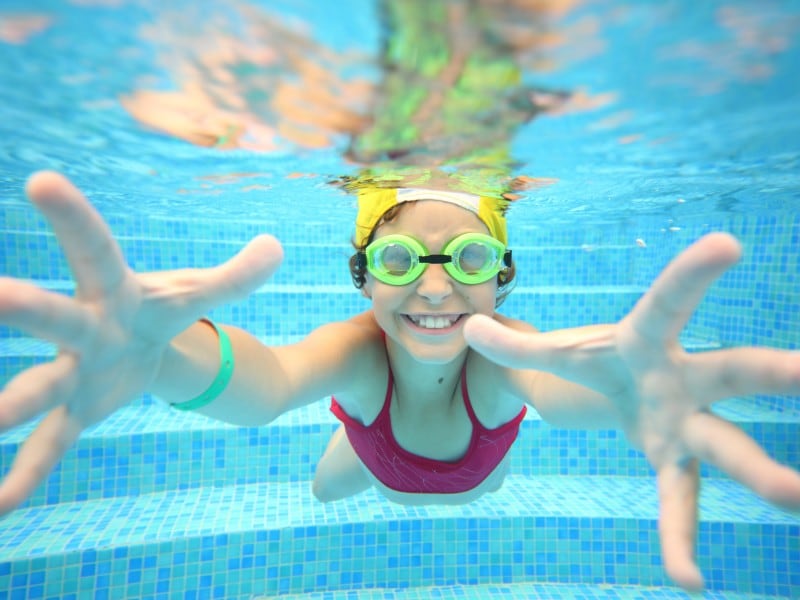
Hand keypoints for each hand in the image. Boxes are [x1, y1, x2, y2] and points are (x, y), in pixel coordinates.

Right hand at [0, 171, 282, 514]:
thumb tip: (278, 246)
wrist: (140, 345)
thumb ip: (236, 276)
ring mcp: (75, 371)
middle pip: (55, 317)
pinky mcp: (79, 409)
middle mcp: (84, 327)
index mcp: (114, 290)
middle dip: (23, 308)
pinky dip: (28, 472)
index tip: (42, 181)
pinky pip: (52, 443)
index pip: (95, 247)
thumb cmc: (160, 308)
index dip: (73, 217)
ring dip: (10, 404)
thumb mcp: (198, 293)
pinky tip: (2, 505)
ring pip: (41, 387)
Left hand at [464, 232, 799, 590]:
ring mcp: (686, 424)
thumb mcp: (555, 353)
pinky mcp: (676, 463)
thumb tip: (465, 329)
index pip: (670, 300)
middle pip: (730, 372)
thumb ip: (514, 346)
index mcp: (647, 338)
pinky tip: (686, 581)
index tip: (727, 243)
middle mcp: (682, 379)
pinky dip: (679, 538)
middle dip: (770, 372)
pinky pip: (679, 502)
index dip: (693, 274)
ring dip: (760, 470)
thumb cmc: (596, 359)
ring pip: (726, 444)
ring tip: (794, 495)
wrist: (616, 390)